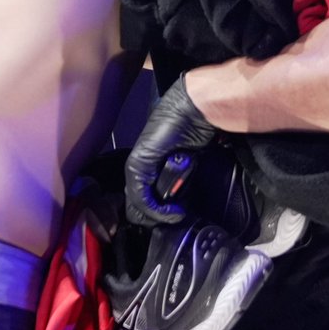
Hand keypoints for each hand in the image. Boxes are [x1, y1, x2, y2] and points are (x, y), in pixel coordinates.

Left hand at [124, 77, 218, 225]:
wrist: (194, 111)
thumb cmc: (193, 130)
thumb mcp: (186, 163)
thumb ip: (178, 181)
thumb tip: (181, 202)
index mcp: (147, 166)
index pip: (143, 204)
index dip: (159, 216)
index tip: (177, 217)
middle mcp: (137, 168)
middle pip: (136, 209)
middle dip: (158, 219)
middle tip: (177, 217)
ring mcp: (135, 166)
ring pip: (137, 207)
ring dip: (160, 216)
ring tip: (179, 213)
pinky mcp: (137, 165)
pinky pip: (142, 198)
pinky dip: (159, 210)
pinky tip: (175, 211)